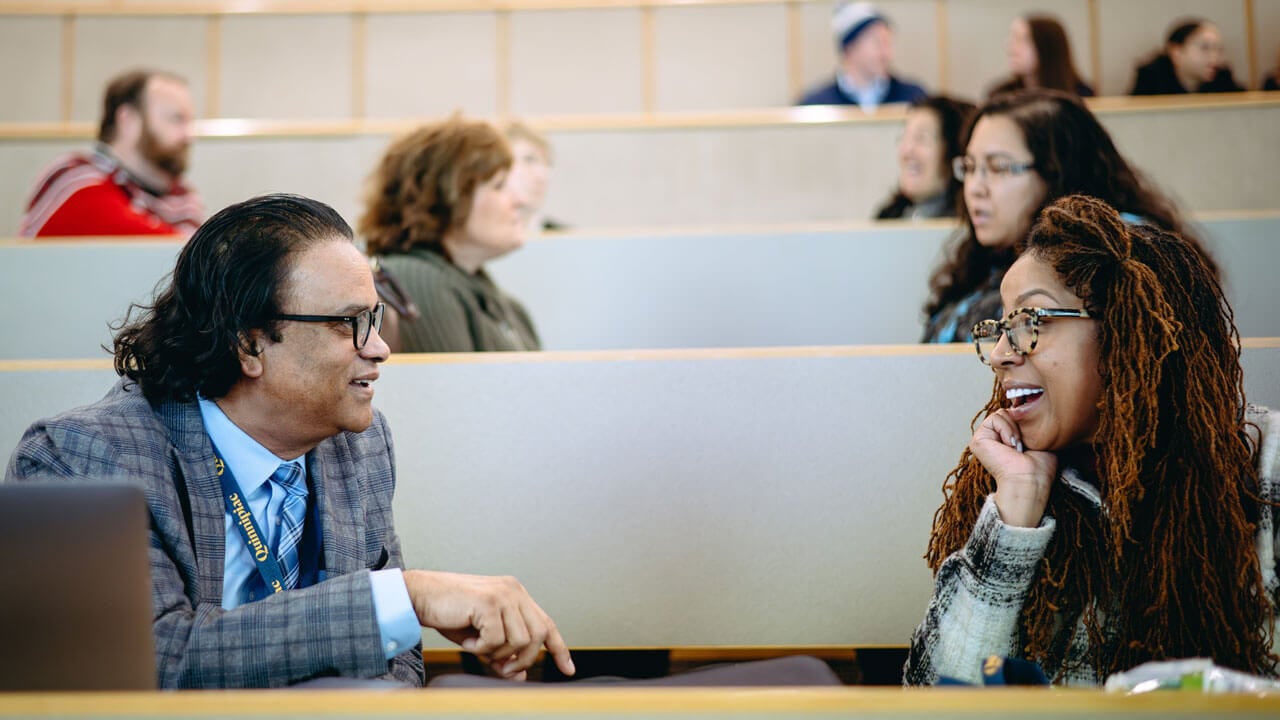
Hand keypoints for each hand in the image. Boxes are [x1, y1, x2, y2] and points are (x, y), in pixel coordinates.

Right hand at [402, 570, 574, 679]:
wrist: (420, 595)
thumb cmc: (449, 614)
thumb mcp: (481, 639)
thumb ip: (503, 654)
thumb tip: (520, 676)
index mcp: (516, 596)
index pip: (547, 624)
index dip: (559, 649)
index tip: (568, 669)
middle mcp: (514, 592)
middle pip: (538, 636)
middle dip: (521, 660)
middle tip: (499, 667)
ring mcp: (503, 595)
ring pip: (520, 641)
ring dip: (498, 654)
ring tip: (478, 646)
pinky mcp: (489, 602)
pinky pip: (496, 639)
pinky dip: (481, 648)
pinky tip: (468, 639)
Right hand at [970, 409, 1057, 527]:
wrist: (1030, 479)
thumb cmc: (1038, 466)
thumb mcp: (1039, 437)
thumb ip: (1030, 422)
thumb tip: (1024, 407)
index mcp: (1006, 438)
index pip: (1015, 414)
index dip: (1025, 419)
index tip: (1031, 437)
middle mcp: (994, 438)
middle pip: (1008, 411)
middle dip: (1020, 425)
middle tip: (1023, 446)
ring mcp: (985, 438)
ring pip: (1001, 413)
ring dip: (1014, 430)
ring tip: (1016, 447)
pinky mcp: (978, 440)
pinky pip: (995, 418)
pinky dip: (1007, 431)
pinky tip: (1009, 447)